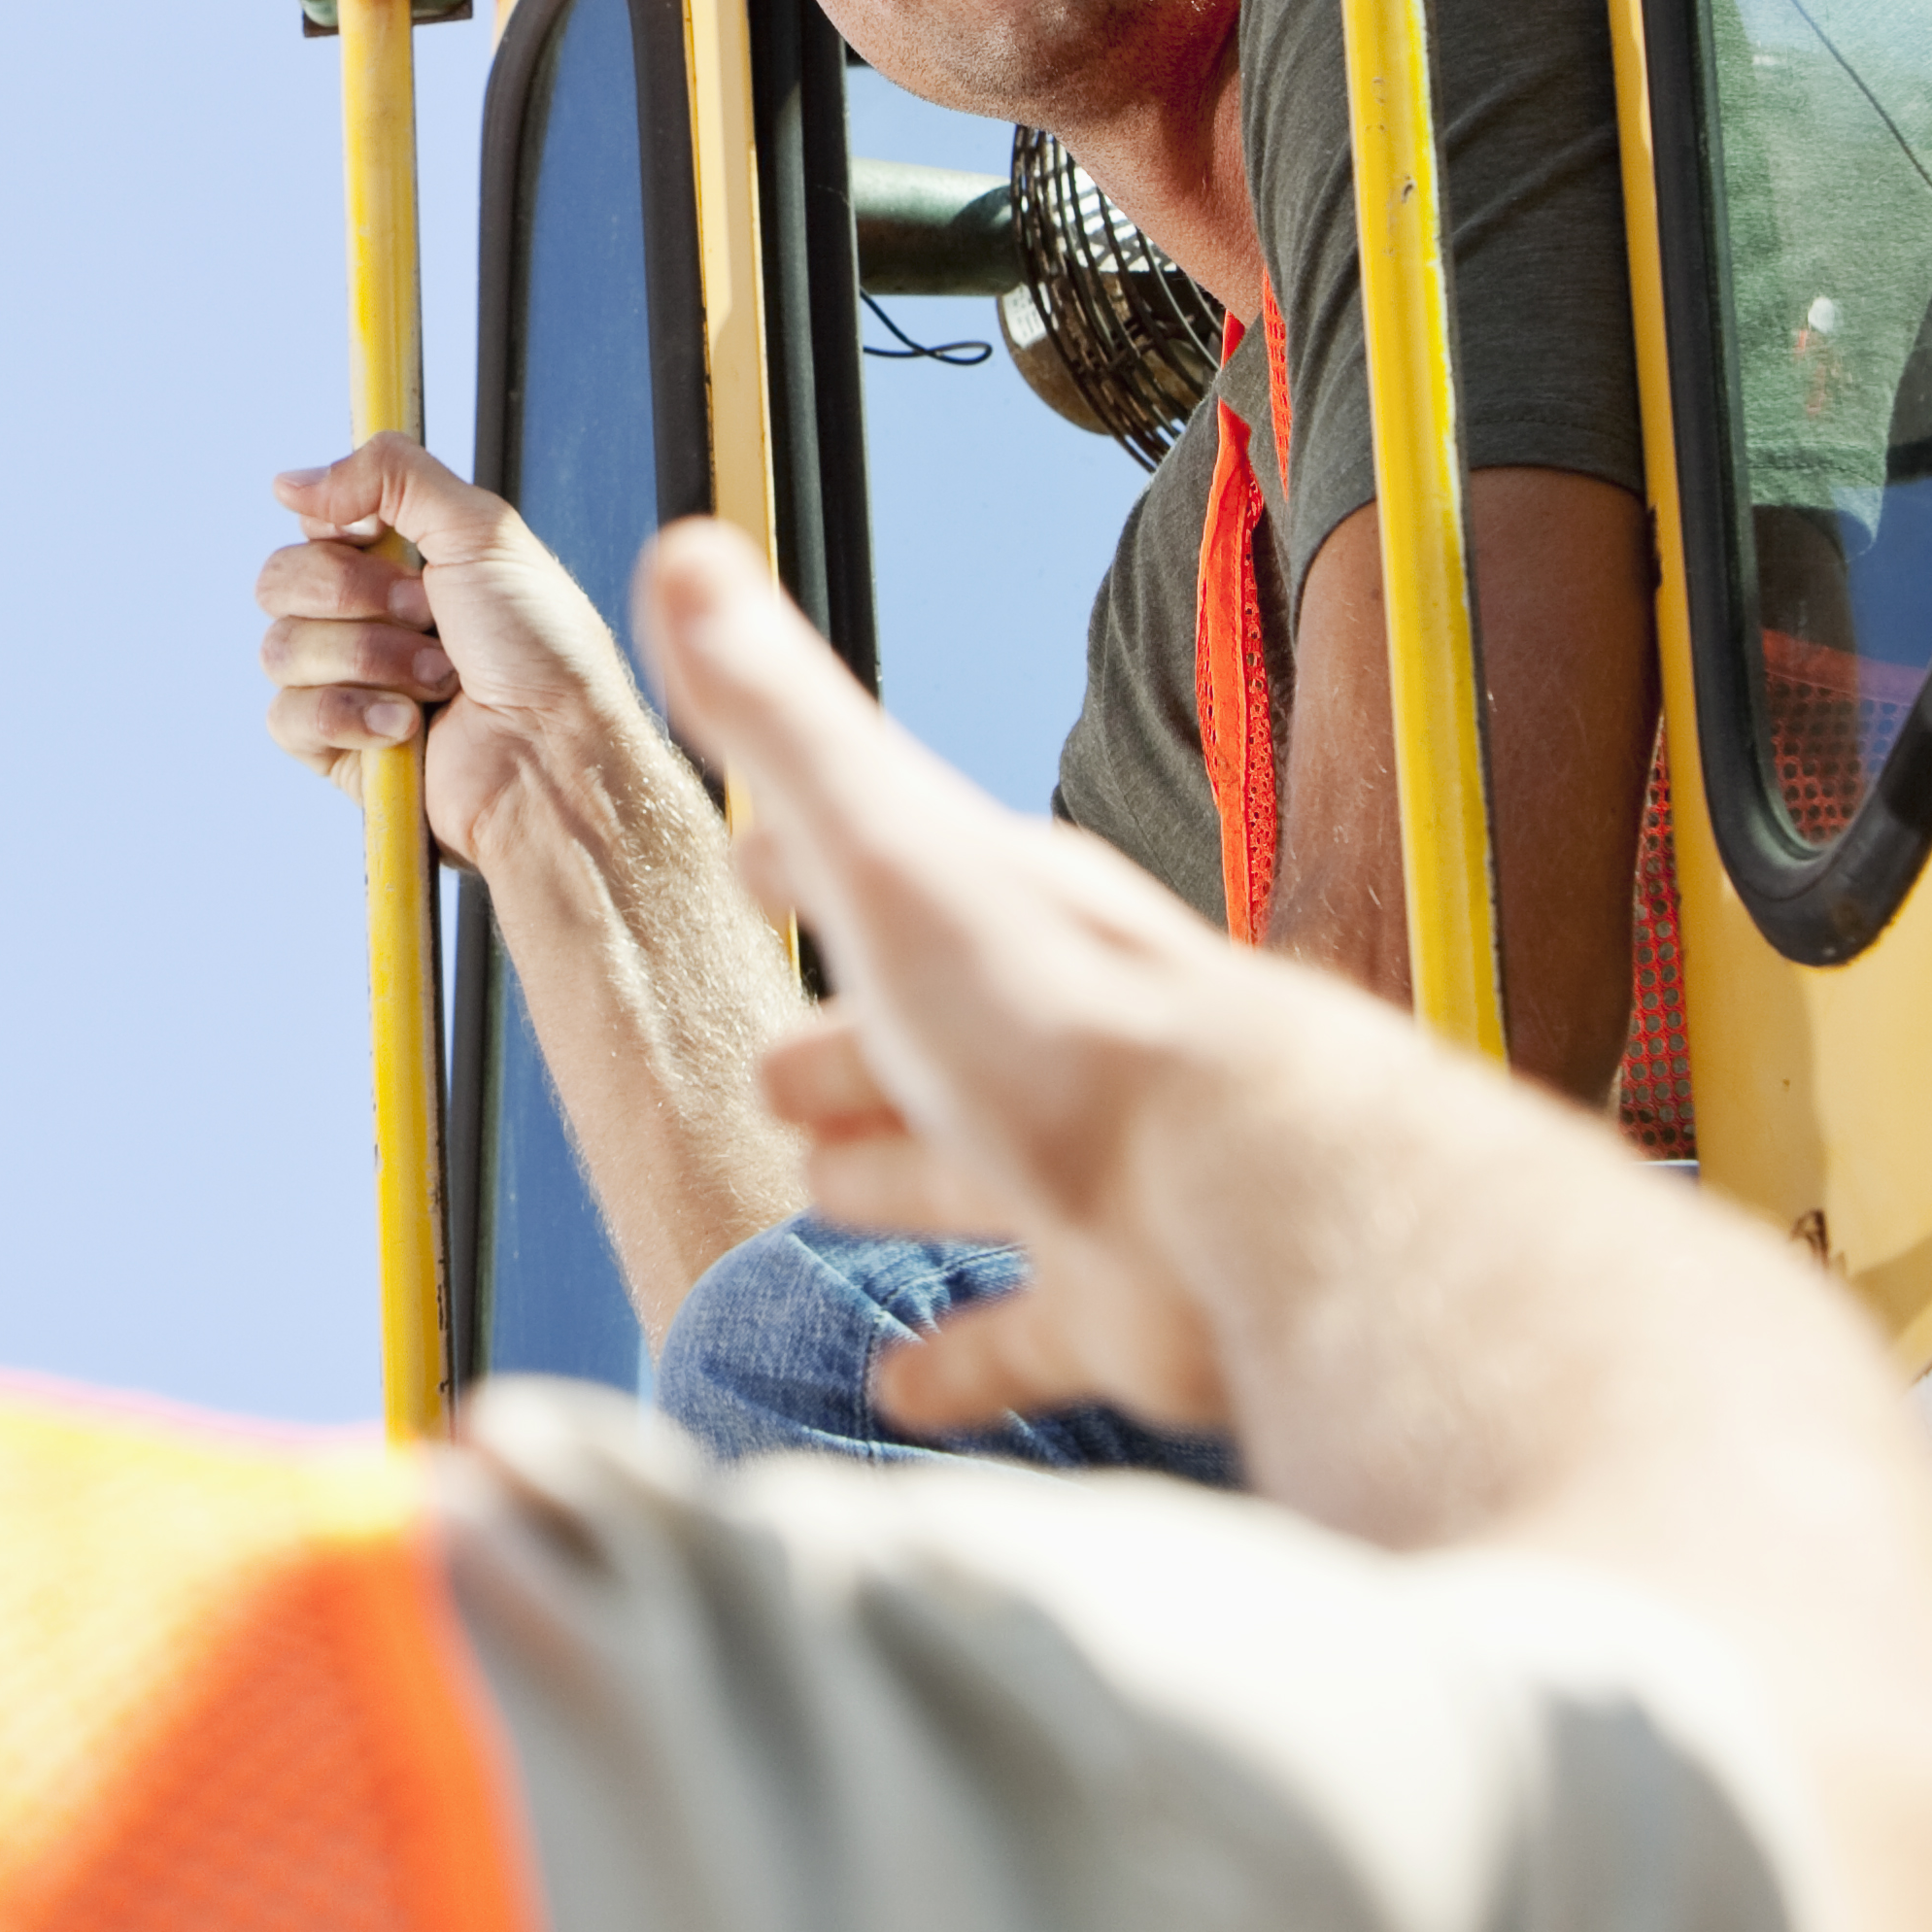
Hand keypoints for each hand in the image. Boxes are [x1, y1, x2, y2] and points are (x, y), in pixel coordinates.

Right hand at [253, 435, 668, 868]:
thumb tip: (288, 483)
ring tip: (438, 682)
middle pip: (280, 580)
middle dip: (358, 596)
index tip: (383, 540)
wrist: (555, 752)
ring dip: (370, 659)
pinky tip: (408, 729)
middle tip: (429, 617)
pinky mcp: (338, 750)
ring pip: (281, 648)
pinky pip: (287, 716)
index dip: (339, 531)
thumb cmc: (540, 646)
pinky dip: (353, 716)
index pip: (313, 526)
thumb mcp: (480, 529)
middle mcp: (368, 621)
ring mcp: (349, 686)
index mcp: (400, 564)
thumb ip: (389, 475)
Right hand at [634, 515, 1257, 1439]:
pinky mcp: (1118, 1304)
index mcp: (991, 914)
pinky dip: (959, 1352)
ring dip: (896, 1179)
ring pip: (967, 1171)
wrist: (1249, 1202)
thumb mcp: (891, 845)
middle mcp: (1045, 1035)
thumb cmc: (1058, 1020)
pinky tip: (898, 1380)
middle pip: (923, 1029)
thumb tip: (683, 551)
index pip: (884, 860)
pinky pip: (1020, 1329)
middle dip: (845, 1042)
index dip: (806, 855)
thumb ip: (782, 718)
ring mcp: (1088, 1172)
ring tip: (818, 1193)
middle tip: (773, 1065)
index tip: (751, 857)